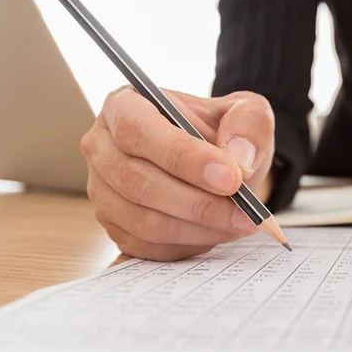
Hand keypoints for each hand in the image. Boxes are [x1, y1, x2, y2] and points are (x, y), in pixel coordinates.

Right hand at [81, 87, 275, 260]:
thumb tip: (238, 159)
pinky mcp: (116, 228)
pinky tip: (220, 231)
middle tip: (247, 212)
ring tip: (240, 222)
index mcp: (124, 105)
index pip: (138, 131)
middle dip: (199, 202)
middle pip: (138, 182)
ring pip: (144, 221)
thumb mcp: (247, 112)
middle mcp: (102, 147)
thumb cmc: (224, 131)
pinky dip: (190, 244)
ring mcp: (103, 192)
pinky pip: (149, 246)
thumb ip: (248, 125)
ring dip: (199, 228)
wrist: (219, 163)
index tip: (231, 178)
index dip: (183, 157)